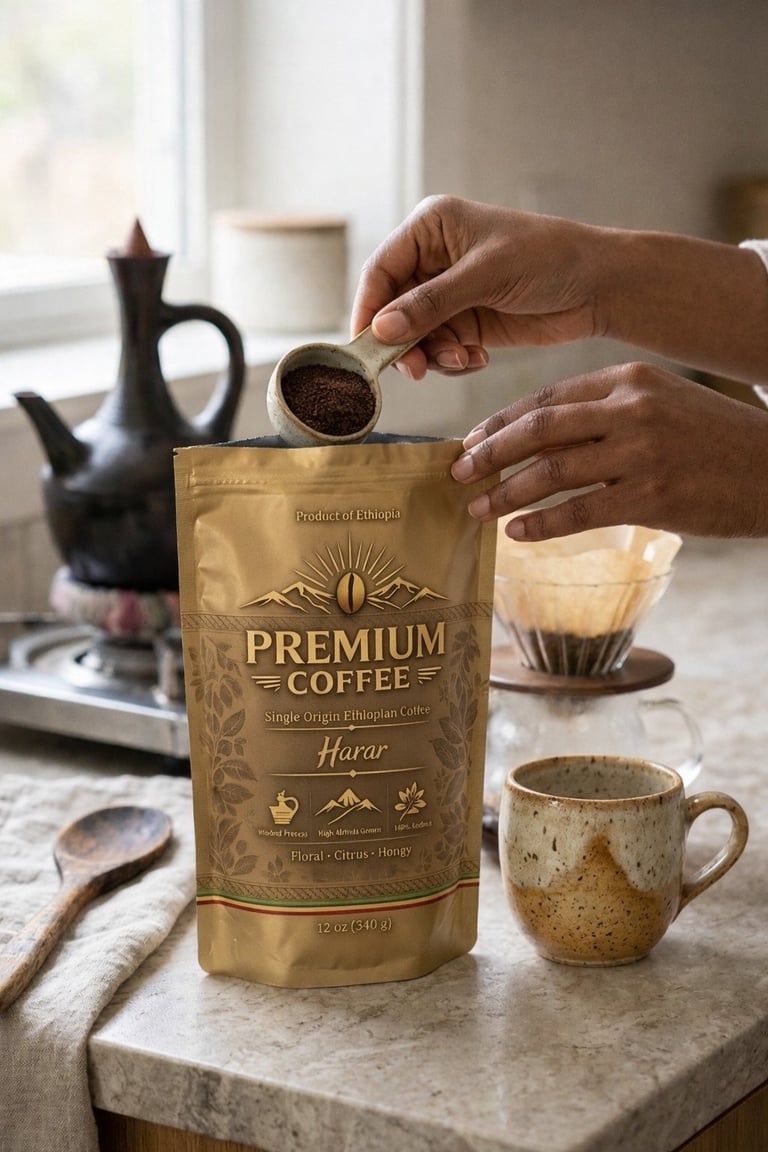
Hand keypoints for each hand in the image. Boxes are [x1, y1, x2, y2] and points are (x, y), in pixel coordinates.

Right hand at [351, 195, 603, 379]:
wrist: (598, 286)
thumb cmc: (548, 259)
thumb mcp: (485, 276)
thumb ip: (430, 304)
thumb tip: (381, 330)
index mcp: (431, 228)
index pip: (380, 271)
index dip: (368, 310)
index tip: (366, 348)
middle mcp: (433, 260)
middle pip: (392, 310)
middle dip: (404, 343)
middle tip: (418, 371)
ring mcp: (449, 294)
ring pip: (415, 336)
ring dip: (434, 356)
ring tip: (464, 358)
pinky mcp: (467, 323)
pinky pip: (440, 350)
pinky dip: (453, 361)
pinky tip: (480, 358)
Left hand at [450, 363, 767, 538]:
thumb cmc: (712, 439)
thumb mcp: (661, 404)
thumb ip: (604, 413)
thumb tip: (539, 439)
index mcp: (629, 379)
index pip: (547, 397)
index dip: (501, 421)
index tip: (471, 440)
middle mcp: (631, 409)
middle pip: (539, 429)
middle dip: (490, 453)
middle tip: (457, 472)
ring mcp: (641, 453)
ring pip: (552, 472)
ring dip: (506, 493)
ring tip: (477, 509)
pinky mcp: (651, 497)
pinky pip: (580, 512)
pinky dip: (542, 524)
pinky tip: (517, 534)